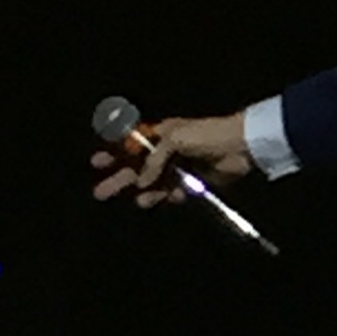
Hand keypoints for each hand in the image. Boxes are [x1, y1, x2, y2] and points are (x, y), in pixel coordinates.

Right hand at [91, 113, 251, 205]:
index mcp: (160, 134)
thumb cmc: (207, 134)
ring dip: (141, 192)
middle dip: (118, 179)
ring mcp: (178, 167)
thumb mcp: (175, 138)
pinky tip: (159, 199)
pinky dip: (165, 197)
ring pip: (152, 183)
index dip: (113, 152)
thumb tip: (141, 182)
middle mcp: (165, 151)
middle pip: (135, 167)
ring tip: (135, 201)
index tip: (96, 162)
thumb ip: (154, 159)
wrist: (240, 147)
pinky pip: (171, 193)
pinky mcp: (191, 182)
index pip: (130, 143)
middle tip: (100, 192)